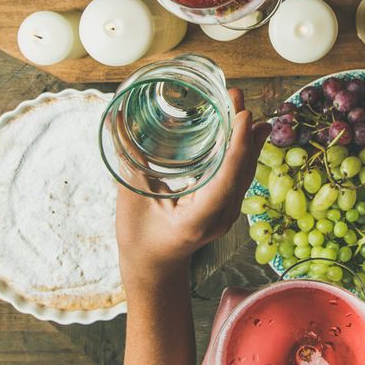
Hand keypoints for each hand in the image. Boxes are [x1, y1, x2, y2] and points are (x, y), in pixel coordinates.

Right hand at [116, 88, 270, 292]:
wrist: (154, 269)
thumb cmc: (139, 239)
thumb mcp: (132, 201)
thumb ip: (129, 162)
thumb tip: (116, 120)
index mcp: (198, 219)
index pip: (226, 179)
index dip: (238, 146)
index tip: (242, 116)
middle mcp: (220, 216)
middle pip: (241, 168)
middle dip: (242, 130)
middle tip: (233, 95)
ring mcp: (228, 212)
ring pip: (245, 170)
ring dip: (245, 136)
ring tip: (239, 103)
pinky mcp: (227, 205)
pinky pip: (241, 174)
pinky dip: (244, 148)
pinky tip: (248, 128)